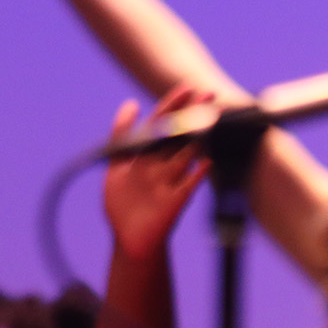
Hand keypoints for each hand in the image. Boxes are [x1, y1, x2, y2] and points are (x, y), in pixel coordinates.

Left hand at [104, 88, 211, 261]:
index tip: (187, 89)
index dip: (173, 106)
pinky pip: (188, 185)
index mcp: (147, 155)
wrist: (127, 239)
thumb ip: (121, 135)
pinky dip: (197, 174)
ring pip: (186, 155)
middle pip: (179, 135)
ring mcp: (170, 182)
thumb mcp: (115, 165)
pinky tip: (208, 161)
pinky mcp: (175, 202)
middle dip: (194, 116)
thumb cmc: (122, 205)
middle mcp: (162, 165)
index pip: (162, 124)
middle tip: (210, 95)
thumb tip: (130, 104)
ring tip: (212, 120)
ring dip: (199, 138)